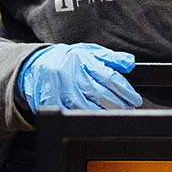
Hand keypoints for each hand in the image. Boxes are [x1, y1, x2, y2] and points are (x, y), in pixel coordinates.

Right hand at [16, 43, 141, 111]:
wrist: (36, 65)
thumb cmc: (67, 59)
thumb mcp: (89, 52)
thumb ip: (110, 58)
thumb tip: (130, 63)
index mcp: (83, 60)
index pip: (109, 77)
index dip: (125, 90)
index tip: (135, 99)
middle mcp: (72, 74)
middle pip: (100, 93)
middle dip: (118, 104)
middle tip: (129, 110)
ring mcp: (60, 89)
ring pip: (86, 106)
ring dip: (103, 113)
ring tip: (116, 116)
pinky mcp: (51, 101)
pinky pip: (70, 113)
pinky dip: (84, 117)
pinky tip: (95, 119)